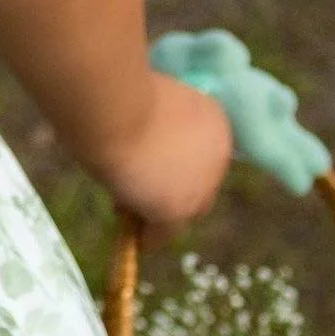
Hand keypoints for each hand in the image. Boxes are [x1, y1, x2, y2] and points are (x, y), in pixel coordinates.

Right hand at [94, 72, 232, 230]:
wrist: (115, 106)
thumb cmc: (120, 95)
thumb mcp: (148, 108)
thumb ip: (158, 129)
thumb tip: (144, 149)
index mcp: (213, 119)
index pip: (200, 154)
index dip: (174, 163)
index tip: (150, 167)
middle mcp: (219, 152)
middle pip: (199, 184)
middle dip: (170, 191)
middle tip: (138, 195)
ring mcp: (203, 183)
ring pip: (183, 209)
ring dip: (157, 213)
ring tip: (125, 211)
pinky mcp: (180, 208)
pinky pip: (165, 232)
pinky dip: (150, 237)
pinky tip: (135, 239)